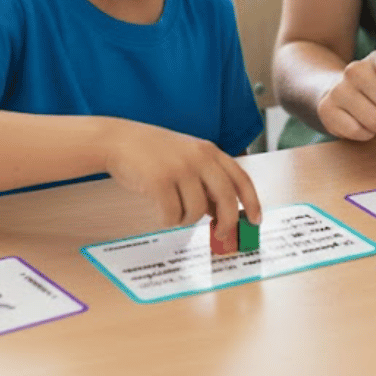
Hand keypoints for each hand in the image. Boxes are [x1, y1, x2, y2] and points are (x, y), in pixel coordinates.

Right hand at [103, 119, 260, 238]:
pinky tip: (160, 211)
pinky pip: (173, 215)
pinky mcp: (160, 182)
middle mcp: (199, 158)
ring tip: (174, 211)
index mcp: (209, 151)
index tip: (256, 220)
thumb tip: (222, 212)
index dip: (253, 201)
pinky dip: (168, 220)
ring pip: (197, 211)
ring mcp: (180, 169)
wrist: (119, 140)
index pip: (241, 178)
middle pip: (226, 198)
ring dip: (187, 220)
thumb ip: (206, 179)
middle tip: (222, 235)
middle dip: (228, 222)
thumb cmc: (154, 153)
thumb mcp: (187, 157)